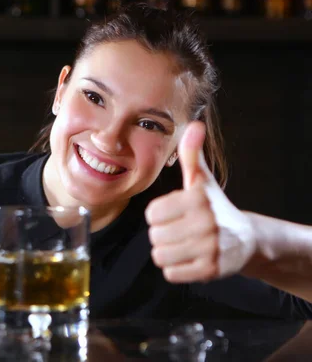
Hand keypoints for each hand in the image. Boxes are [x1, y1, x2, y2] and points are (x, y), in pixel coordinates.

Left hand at [145, 121, 255, 282]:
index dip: (159, 214)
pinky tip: (189, 258)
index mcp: (197, 199)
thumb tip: (194, 124)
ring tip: (183, 244)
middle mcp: (204, 224)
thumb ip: (191, 154)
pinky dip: (175, 268)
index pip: (152, 213)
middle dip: (162, 234)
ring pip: (160, 256)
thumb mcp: (202, 180)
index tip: (173, 213)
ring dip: (167, 251)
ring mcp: (209, 249)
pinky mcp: (210, 271)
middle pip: (154, 236)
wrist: (246, 239)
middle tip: (179, 230)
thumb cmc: (214, 206)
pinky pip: (170, 273)